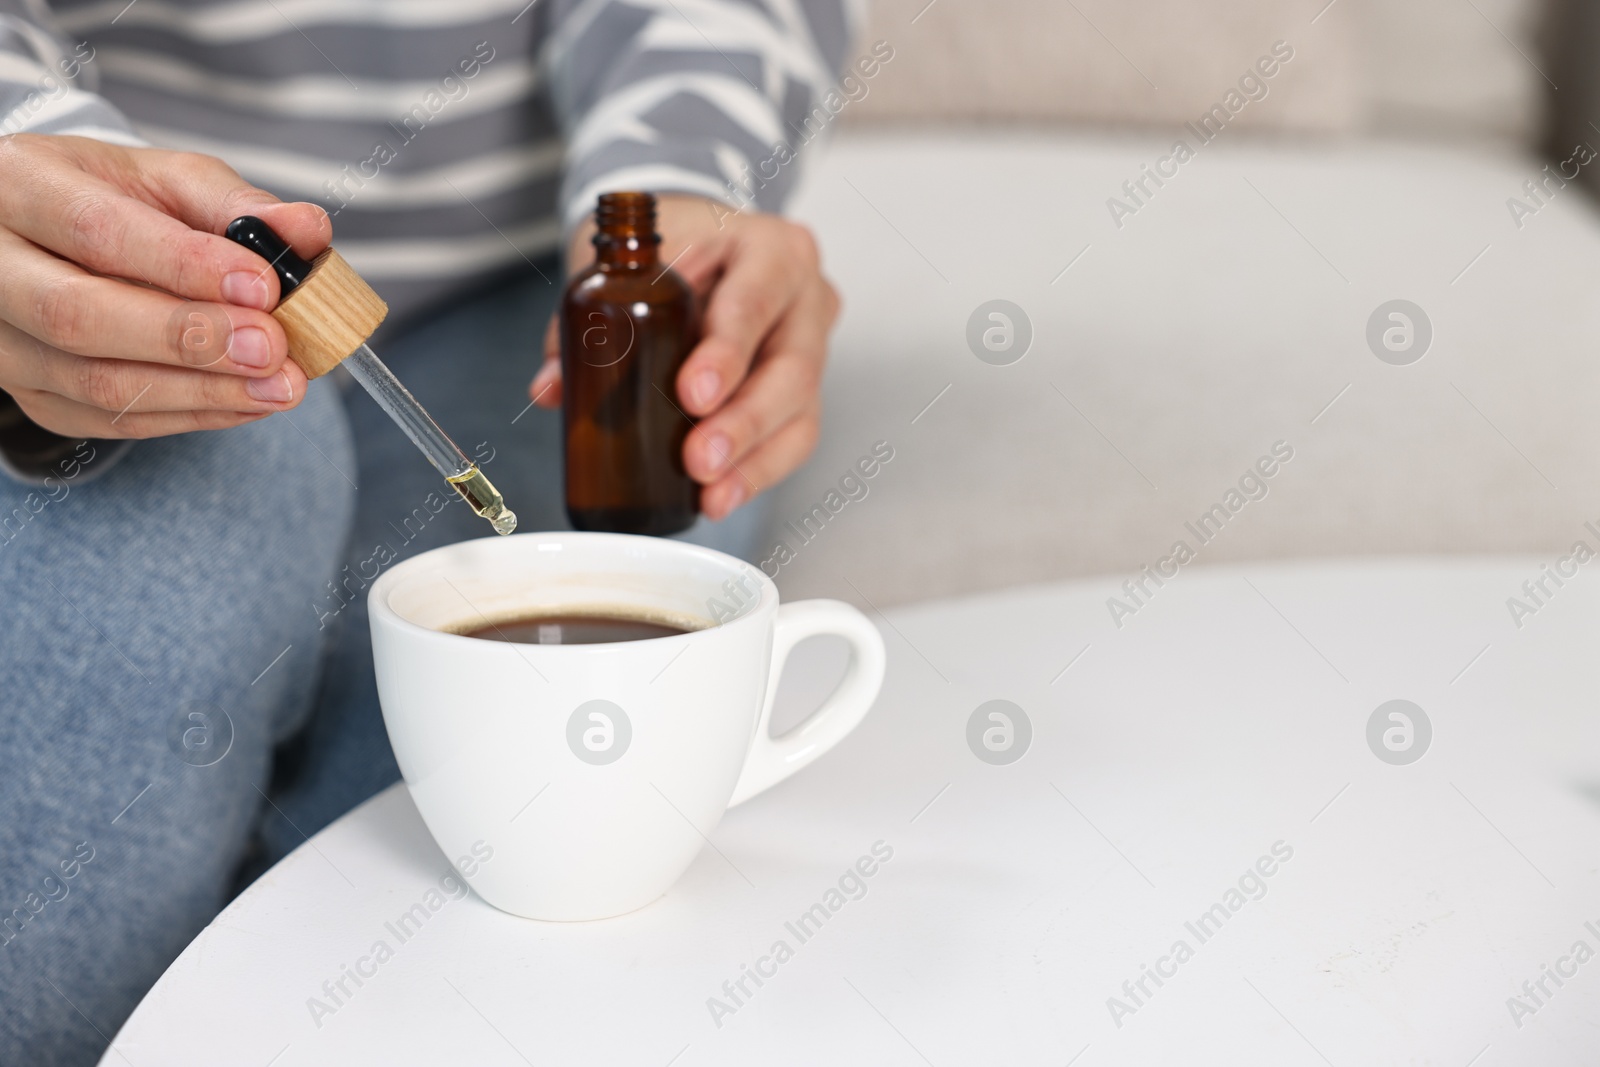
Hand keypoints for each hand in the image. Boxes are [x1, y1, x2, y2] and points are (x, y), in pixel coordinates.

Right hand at [0, 134, 329, 438]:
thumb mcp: (168, 181)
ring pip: (94, 383)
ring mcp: (3, 342)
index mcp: (19, 187)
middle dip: (188, 338)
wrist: (51, 239)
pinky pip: (112, 420)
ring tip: (282, 385)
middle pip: (79, 316)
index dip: (182, 264)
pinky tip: (251, 401)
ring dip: (202, 391)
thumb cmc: (114, 201)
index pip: (94, 231)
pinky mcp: (32, 395)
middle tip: (273, 347)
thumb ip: (238, 205)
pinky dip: (192, 415)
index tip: (263, 286)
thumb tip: (308, 230)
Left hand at [531, 194, 838, 519]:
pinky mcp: (805, 390)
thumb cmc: (677, 245)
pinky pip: (793, 437)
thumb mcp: (632, 264)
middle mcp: (805, 297)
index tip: (693, 395)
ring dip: (754, 462)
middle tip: (698, 459)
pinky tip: (722, 495)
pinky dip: (757, 472)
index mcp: (771, 249)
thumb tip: (552, 388)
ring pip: (801, 413)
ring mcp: (813, 347)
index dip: (726, 353)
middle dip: (744, 423)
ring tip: (712, 493)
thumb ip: (589, 322)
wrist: (704, 242)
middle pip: (792, 369)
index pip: (755, 301)